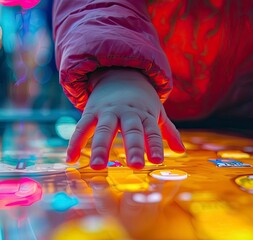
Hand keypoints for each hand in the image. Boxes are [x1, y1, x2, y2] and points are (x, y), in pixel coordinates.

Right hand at [66, 68, 184, 169]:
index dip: (155, 145)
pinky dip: (75, 143)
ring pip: (104, 130)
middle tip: (136, 166)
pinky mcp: (90, 112)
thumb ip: (168, 132)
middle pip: (130, 131)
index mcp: (144, 114)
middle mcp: (126, 113)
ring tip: (98, 167)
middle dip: (133, 148)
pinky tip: (70, 159)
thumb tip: (182, 151)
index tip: (157, 161)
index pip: (152, 131)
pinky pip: (82, 128)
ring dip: (101, 148)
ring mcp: (107, 112)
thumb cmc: (141, 100)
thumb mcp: (157, 112)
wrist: (119, 73)